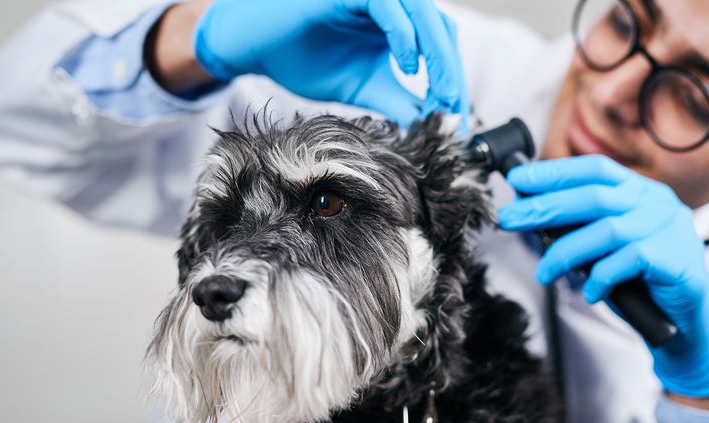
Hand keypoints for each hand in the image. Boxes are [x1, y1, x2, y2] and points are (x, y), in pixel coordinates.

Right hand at [192, 0, 469, 127]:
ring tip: (441, 93)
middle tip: (454, 110)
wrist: (252, 43)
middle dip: (452, 72)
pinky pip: (389, 6)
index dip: (453, 80)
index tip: (456, 118)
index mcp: (396, 23)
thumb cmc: (301, 57)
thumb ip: (397, 100)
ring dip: (438, 55)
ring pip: (423, 14)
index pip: (440, 45)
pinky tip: (408, 67)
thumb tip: (433, 124)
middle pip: (439, 29)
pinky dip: (405, 36)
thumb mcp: (361, 86)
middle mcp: (390, 4)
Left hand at [497, 155, 708, 397]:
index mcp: (640, 192)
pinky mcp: (676, 258)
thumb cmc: (638, 283)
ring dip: (566, 252)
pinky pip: (628, 261)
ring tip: (544, 272)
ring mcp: (670, 228)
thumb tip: (530, 213)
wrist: (684, 325)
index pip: (594, 170)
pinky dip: (600, 277)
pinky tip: (588, 292)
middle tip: (509, 218)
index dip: (554, 172)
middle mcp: (657, 203)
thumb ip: (580, 227)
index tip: (517, 178)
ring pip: (607, 230)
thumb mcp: (605, 247)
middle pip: (593, 197)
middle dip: (545, 207)